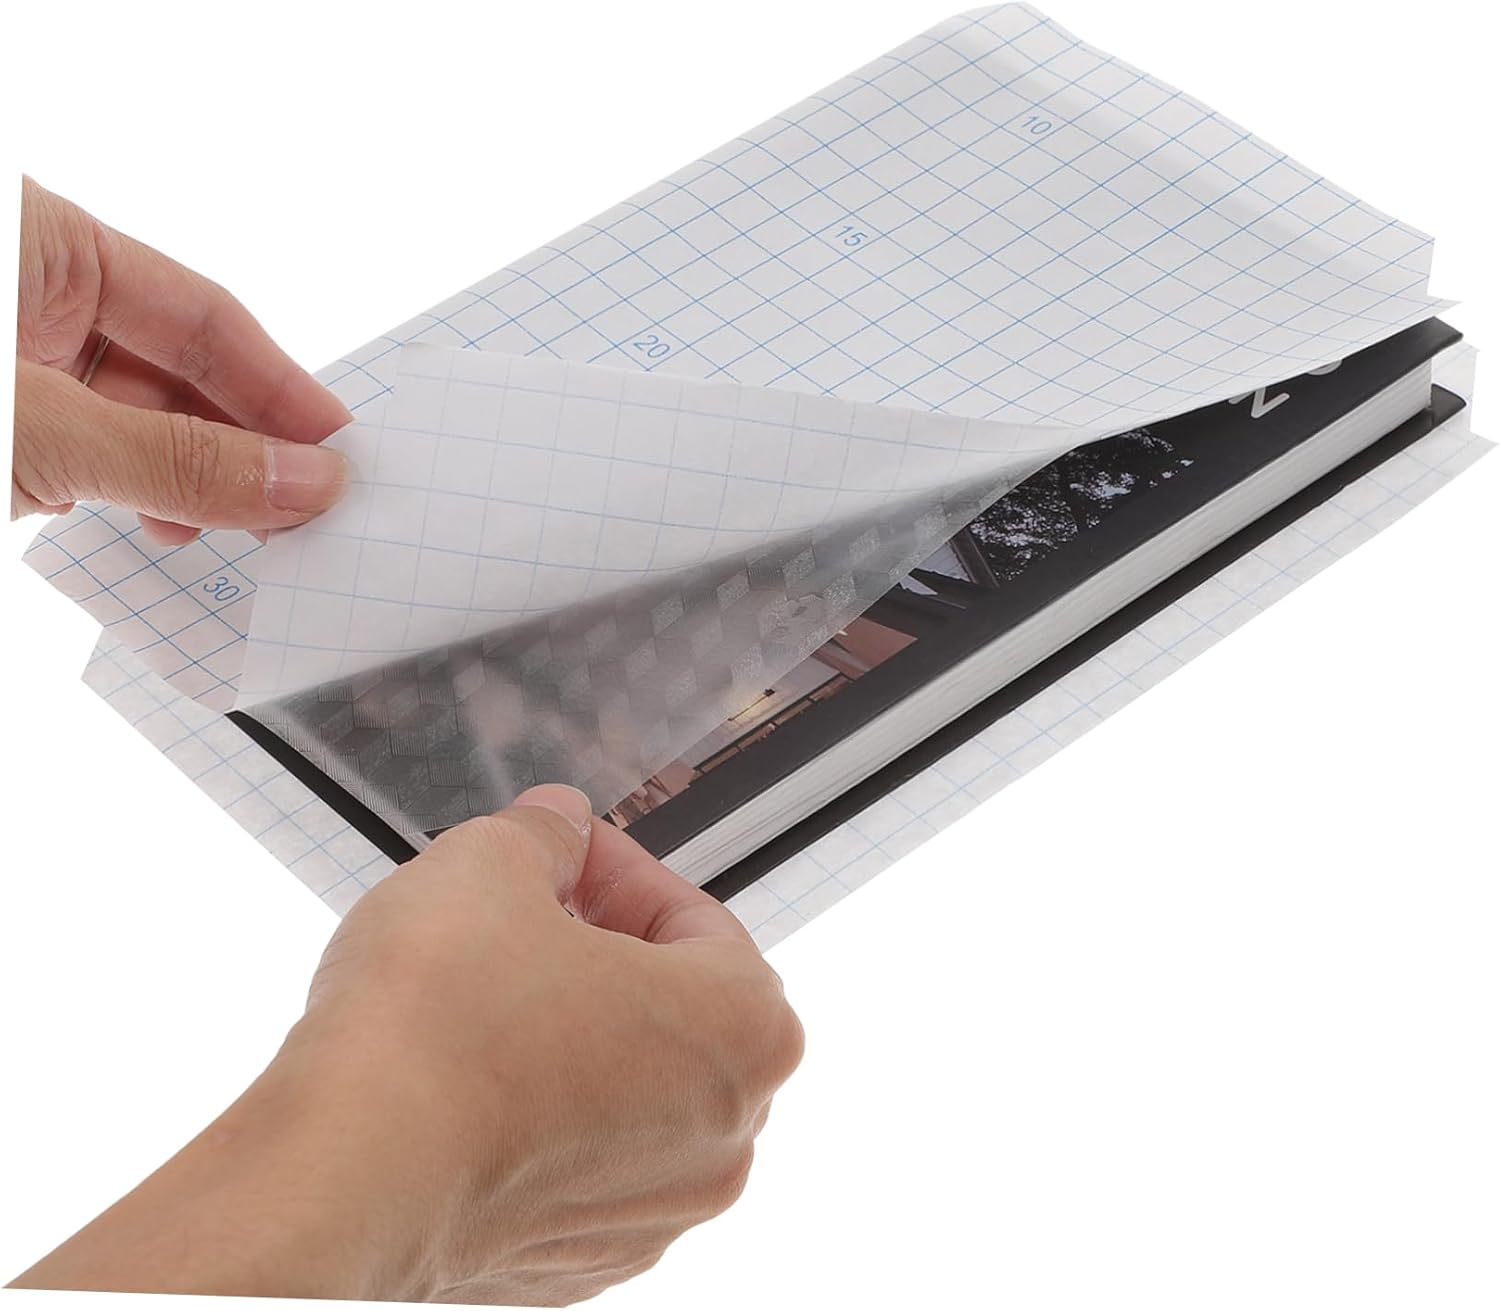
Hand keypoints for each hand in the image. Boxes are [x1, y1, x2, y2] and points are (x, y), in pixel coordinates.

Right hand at [10, 787, 802, 1304]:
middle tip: (511, 903)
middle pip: (668, 1003)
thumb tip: (555, 828)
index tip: (556, 856)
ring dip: (557, 1021)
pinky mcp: (569, 1263)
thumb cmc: (434, 1030)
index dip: (618, 871)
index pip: (702, 918)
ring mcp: (649, 1215)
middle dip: (591, 943)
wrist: (339, 1189)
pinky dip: (525, 1102)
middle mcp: (720, 1135)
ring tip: (470, 981)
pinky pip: (566, 1153)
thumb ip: (541, 834)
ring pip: (616, 1080)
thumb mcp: (488, 867)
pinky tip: (450, 1070)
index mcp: (743, 1032)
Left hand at [13, 178, 350, 542]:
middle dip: (242, 445)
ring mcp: (11, 363)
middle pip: (176, 369)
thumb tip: (305, 483)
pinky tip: (162, 522)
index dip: (280, 387)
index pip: (200, 314)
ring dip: (191, 478)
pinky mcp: (3, 424)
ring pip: (134, 418)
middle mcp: (29, 293)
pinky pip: (87, 450)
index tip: (340, 450)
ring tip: (234, 529)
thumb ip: (172, 458)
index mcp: (39, 241)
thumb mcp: (38, 429)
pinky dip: (131, 491)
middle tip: (305, 508)